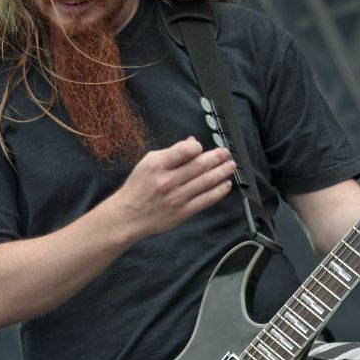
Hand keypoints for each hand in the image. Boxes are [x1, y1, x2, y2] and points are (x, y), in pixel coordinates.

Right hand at [110, 137, 237, 239]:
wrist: (128, 216)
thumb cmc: (138, 188)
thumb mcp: (148, 163)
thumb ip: (171, 153)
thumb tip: (193, 143)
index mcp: (157, 165)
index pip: (185, 150)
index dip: (198, 147)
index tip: (202, 147)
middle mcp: (168, 181)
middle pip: (200, 166)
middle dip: (217, 157)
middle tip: (226, 153)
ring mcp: (177, 198)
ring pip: (206, 182)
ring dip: (222, 172)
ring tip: (231, 166)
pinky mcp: (183, 212)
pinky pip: (206, 200)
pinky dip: (219, 191)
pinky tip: (226, 184)